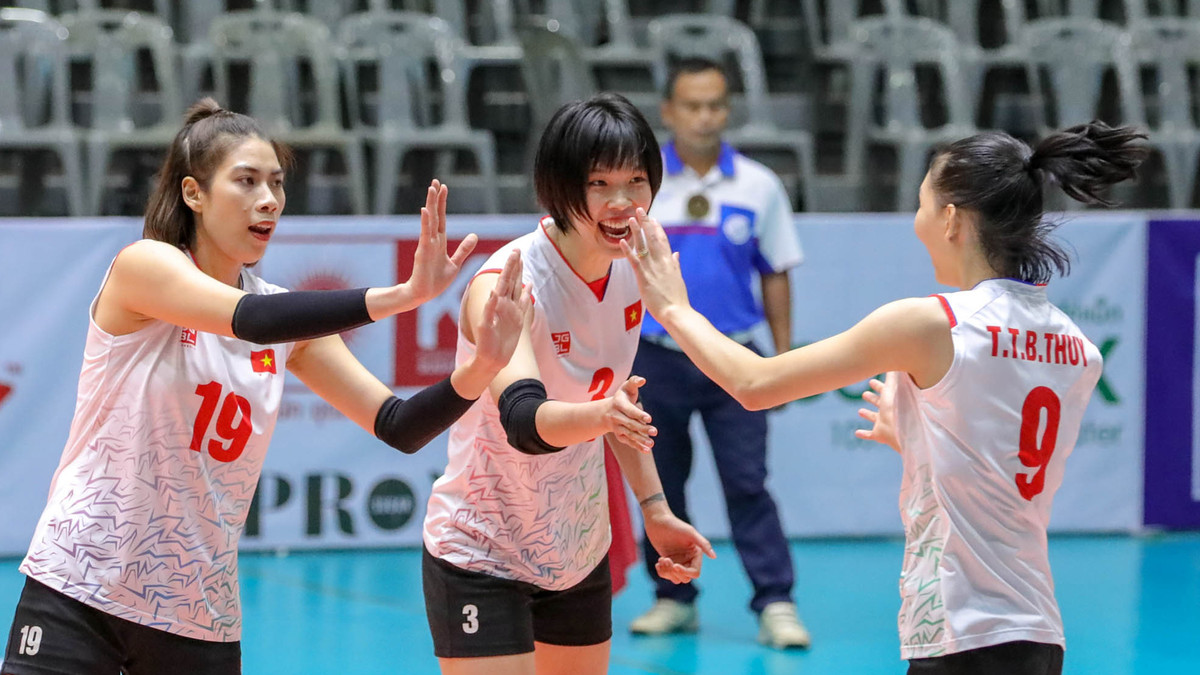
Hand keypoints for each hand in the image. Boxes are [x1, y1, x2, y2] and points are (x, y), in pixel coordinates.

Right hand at [403, 180, 477, 304]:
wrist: (423, 295)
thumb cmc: (436, 281)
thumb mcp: (455, 263)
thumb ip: (464, 249)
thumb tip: (474, 235)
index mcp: (439, 242)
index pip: (441, 218)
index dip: (442, 203)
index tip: (443, 187)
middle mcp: (432, 240)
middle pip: (435, 215)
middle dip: (435, 198)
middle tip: (436, 181)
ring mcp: (427, 244)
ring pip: (430, 220)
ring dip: (431, 204)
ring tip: (431, 189)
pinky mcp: (423, 252)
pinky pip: (425, 234)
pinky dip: (426, 222)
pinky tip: (426, 210)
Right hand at [471, 250, 530, 371]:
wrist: (493, 359)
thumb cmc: (505, 340)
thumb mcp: (519, 318)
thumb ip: (522, 301)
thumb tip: (529, 284)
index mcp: (510, 304)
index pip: (513, 282)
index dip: (516, 268)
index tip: (518, 253)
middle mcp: (502, 306)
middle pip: (507, 283)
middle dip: (511, 267)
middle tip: (515, 251)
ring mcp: (494, 314)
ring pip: (500, 292)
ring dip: (504, 279)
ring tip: (508, 265)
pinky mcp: (485, 324)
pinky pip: (489, 312)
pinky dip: (492, 303)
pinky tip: (494, 293)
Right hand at [603, 376, 655, 451]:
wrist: (606, 411)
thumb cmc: (622, 396)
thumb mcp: (626, 386)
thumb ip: (634, 381)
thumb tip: (643, 380)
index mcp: (618, 404)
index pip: (629, 410)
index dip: (639, 414)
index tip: (649, 418)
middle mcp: (616, 417)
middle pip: (630, 424)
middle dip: (642, 428)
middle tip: (655, 431)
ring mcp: (617, 427)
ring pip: (629, 434)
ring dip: (640, 440)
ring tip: (652, 444)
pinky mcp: (620, 435)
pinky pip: (629, 442)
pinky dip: (637, 446)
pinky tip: (647, 450)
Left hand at [619, 208, 689, 319]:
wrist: (676, 312)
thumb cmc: (677, 299)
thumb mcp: (678, 278)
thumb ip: (675, 264)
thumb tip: (676, 254)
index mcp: (670, 262)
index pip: (663, 240)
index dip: (657, 228)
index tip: (653, 218)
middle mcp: (661, 262)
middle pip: (653, 238)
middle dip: (646, 223)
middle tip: (640, 210)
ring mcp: (652, 268)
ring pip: (643, 246)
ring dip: (636, 231)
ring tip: (630, 219)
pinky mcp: (643, 277)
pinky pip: (634, 261)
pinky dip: (627, 250)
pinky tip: (622, 241)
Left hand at [643, 505, 716, 583]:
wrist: (658, 521)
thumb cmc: (675, 525)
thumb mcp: (690, 533)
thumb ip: (703, 544)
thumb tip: (714, 556)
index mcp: (696, 554)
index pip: (694, 572)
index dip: (685, 572)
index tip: (674, 565)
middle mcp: (688, 559)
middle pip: (685, 578)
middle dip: (675, 572)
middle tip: (666, 560)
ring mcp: (678, 561)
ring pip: (675, 578)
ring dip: (667, 572)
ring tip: (662, 559)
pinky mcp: (668, 562)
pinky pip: (666, 575)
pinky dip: (662, 571)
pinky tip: (658, 562)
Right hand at [855, 374, 899, 452]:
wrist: (901, 429)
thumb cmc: (897, 407)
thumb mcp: (892, 387)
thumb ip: (892, 374)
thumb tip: (893, 356)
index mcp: (892, 399)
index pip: (885, 390)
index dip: (878, 386)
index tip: (871, 381)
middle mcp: (888, 411)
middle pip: (880, 403)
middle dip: (873, 398)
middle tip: (864, 394)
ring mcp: (884, 423)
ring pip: (875, 418)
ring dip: (868, 414)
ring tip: (860, 411)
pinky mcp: (879, 435)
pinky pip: (870, 435)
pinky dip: (864, 434)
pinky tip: (857, 432)